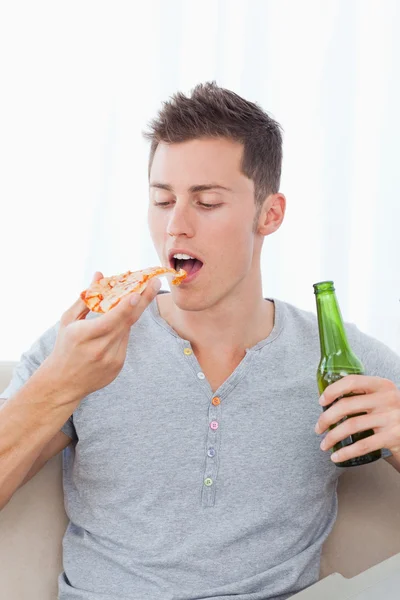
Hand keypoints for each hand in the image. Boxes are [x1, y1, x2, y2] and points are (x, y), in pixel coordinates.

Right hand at [40, 271, 160, 401]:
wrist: (63, 383)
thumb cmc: (64, 347)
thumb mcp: (68, 321)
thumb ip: (86, 298)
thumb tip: (99, 275)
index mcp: (85, 335)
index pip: (110, 320)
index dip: (125, 307)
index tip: (137, 294)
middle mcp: (100, 349)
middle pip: (127, 322)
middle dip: (143, 300)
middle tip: (155, 283)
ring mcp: (111, 360)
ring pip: (126, 330)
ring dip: (129, 315)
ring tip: (130, 301)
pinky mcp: (118, 366)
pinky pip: (124, 342)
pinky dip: (121, 332)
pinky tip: (112, 331)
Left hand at [315, 375, 399, 462]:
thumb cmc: (391, 413)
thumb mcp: (382, 397)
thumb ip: (362, 395)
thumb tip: (327, 400)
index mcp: (382, 385)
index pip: (352, 381)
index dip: (332, 390)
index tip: (321, 401)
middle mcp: (387, 399)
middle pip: (347, 405)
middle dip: (326, 418)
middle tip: (318, 428)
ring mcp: (391, 418)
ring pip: (351, 425)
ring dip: (332, 437)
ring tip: (324, 444)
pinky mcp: (392, 437)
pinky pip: (363, 445)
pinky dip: (346, 452)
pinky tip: (336, 456)